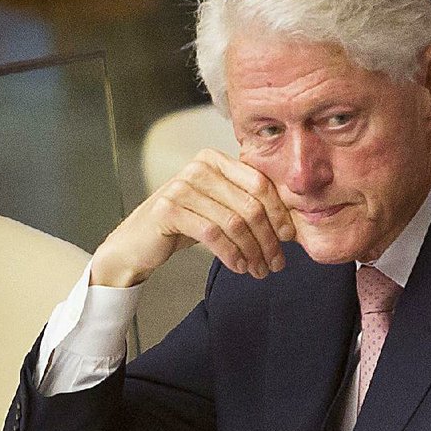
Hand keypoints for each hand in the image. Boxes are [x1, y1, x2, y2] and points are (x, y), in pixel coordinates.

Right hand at [91, 148, 295, 285]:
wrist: (139, 242)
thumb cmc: (187, 224)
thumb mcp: (220, 208)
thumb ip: (248, 205)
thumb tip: (291, 225)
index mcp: (216, 159)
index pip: (260, 184)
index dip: (279, 213)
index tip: (289, 238)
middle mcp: (199, 167)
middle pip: (250, 206)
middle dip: (268, 239)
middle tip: (276, 264)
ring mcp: (182, 186)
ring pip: (234, 223)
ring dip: (252, 252)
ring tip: (259, 270)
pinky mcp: (169, 209)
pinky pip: (213, 235)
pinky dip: (231, 254)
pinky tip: (239, 267)